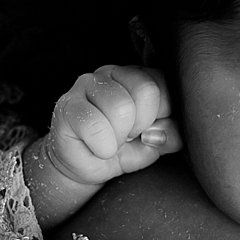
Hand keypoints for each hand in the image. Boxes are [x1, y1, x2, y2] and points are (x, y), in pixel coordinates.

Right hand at [44, 64, 183, 187]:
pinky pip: (95, 125)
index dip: (163, 115)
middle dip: (141, 124)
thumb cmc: (120, 150)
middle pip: (146, 91)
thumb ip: (171, 134)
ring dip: (119, 137)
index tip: (150, 129)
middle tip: (128, 136)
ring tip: (111, 141)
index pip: (165, 83)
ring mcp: (87, 84)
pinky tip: (98, 148)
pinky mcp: (67, 105)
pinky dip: (103, 147)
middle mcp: (113, 72)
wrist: (82, 167)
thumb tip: (173, 131)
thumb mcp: (154, 144)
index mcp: (139, 76)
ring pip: (120, 107)